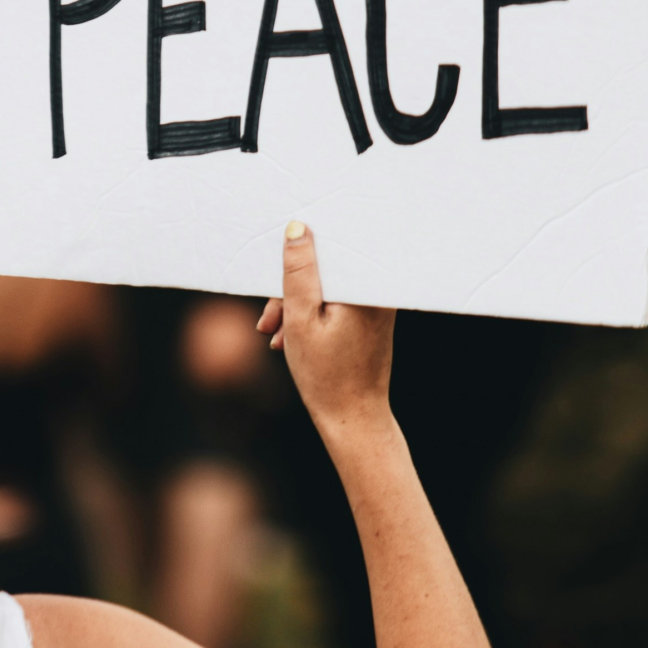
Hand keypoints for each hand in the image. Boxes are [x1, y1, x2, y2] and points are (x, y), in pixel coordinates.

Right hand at [256, 223, 393, 430]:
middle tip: (269, 320)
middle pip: (326, 269)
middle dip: (292, 290)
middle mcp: (378, 291)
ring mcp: (377, 305)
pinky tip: (291, 337)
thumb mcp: (301, 319)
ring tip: (277, 335)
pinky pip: (337, 302)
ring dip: (297, 306)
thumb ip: (298, 271)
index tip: (277, 277)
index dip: (298, 254)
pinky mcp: (372, 318)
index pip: (331, 246)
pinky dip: (313, 315)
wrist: (354, 419)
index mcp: (366, 286)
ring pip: (328, 287)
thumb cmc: (327, 375)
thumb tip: (297, 228)